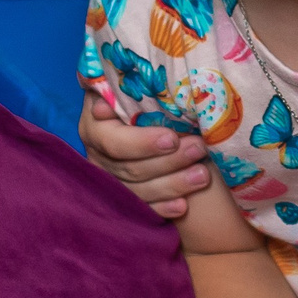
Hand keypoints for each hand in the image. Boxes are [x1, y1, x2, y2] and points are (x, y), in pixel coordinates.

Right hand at [81, 92, 212, 218]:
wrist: (156, 118)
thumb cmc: (149, 99)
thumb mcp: (138, 89)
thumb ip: (126, 90)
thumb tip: (103, 106)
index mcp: (95, 125)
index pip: (113, 142)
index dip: (142, 143)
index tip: (172, 138)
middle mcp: (98, 155)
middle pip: (130, 167)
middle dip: (168, 161)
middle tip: (199, 149)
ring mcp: (110, 179)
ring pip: (138, 190)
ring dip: (172, 184)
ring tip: (202, 176)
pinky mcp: (124, 199)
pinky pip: (142, 209)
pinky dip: (163, 208)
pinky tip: (183, 206)